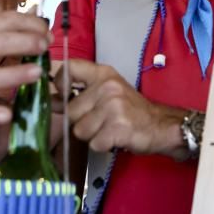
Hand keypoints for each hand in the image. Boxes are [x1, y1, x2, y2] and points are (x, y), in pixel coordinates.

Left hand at [66, 59, 189, 159]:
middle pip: (70, 111)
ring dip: (92, 136)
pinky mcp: (118, 127)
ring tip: (109, 130)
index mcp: (104, 74)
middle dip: (81, 122)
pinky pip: (94, 143)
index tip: (62, 95)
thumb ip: (80, 93)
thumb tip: (52, 100)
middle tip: (100, 122)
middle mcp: (107, 87)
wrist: (161, 125)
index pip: (71, 67)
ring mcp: (113, 107)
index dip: (60, 82)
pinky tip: (115, 138)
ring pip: (80, 130)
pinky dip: (103, 146)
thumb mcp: (108, 92)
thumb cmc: (132, 110)